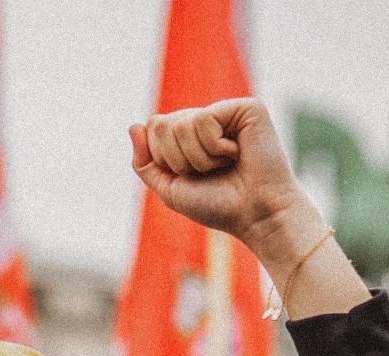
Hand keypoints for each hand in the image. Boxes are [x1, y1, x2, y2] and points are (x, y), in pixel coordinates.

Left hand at [129, 98, 312, 252]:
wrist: (254, 215)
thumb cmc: (217, 205)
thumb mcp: (169, 189)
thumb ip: (145, 162)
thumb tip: (134, 125)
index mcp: (188, 135)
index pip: (152, 130)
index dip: (163, 160)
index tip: (191, 176)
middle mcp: (205, 119)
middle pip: (161, 126)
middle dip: (178, 160)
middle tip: (209, 172)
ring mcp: (225, 111)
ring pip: (181, 125)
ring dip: (198, 158)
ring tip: (224, 164)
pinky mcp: (245, 107)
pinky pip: (204, 119)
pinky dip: (214, 147)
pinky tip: (236, 153)